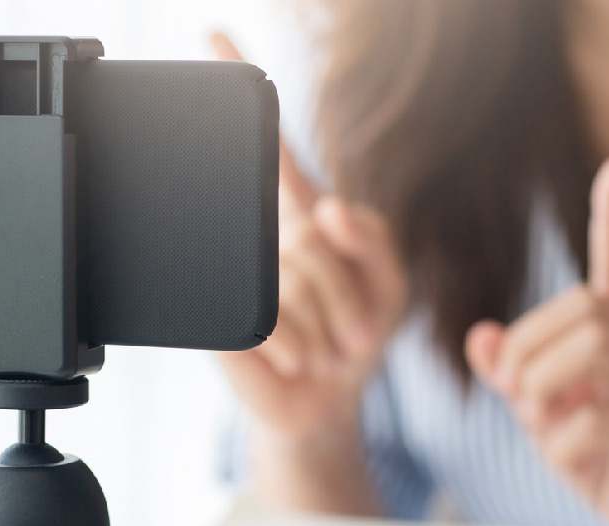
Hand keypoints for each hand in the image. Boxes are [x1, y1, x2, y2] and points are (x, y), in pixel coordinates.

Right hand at [212, 33, 409, 443]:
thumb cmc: (355, 341)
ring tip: (328, 347)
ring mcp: (239, 277)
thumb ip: (379, 243)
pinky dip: (302, 346)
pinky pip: (275, 316)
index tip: (217, 36)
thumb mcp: (391, 290)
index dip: (243, 90)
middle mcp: (267, 239)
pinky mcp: (224, 319)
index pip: (273, 146)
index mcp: (304, 216)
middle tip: (353, 332)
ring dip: (333, 326)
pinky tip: (298, 359)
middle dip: (353, 295)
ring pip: (302, 277)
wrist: (322, 406)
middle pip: (318, 234)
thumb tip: (333, 210)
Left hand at [465, 158, 608, 525]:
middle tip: (518, 397)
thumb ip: (515, 376)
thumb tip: (480, 338)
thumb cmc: (608, 460)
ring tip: (543, 424)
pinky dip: (564, 443)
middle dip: (529, 348)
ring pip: (595, 347)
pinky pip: (599, 419)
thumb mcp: (547, 415)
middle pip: (584, 308)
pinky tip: (574, 461)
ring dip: (543, 387)